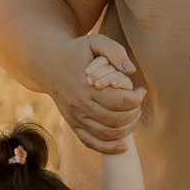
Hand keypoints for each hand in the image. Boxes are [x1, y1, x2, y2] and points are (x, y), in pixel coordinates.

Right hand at [57, 34, 142, 154]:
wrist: (49, 63)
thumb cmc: (77, 51)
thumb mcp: (95, 42)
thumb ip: (116, 52)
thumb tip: (131, 71)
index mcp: (86, 85)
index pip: (119, 101)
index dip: (136, 99)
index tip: (140, 91)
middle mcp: (79, 104)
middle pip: (116, 119)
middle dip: (134, 113)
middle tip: (138, 102)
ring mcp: (75, 117)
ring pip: (107, 133)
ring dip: (127, 128)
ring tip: (134, 115)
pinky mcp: (72, 124)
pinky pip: (91, 142)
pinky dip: (108, 148)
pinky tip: (123, 146)